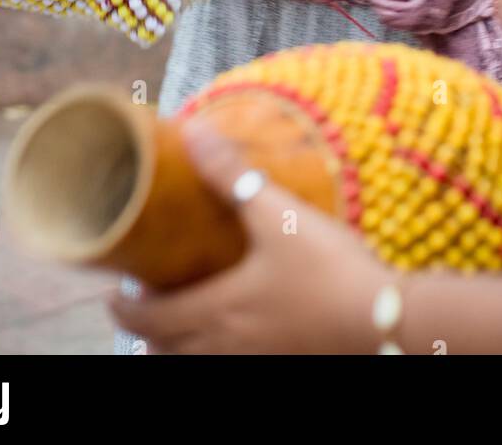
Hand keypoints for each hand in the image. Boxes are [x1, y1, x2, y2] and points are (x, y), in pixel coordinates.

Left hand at [108, 120, 384, 354]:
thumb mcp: (278, 214)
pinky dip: (215, 354)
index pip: (145, 321)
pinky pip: (231, 369)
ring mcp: (254, 363)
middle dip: (147, 328)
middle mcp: (225, 347)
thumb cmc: (330, 271)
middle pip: (163, 351)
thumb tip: (193, 132)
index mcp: (215, 310)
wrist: (386, 323)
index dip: (122, 308)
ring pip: (195, 365)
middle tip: (145, 300)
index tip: (114, 291)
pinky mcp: (282, 367)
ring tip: (183, 321)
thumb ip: (232, 175)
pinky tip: (235, 333)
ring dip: (178, 346)